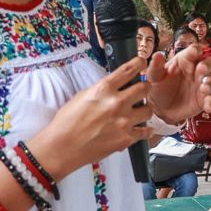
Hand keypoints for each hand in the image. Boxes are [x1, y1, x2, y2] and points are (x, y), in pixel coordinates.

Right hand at [32, 57, 151, 178]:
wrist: (62, 147)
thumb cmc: (66, 123)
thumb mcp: (82, 97)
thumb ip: (102, 90)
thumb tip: (115, 86)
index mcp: (103, 89)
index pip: (128, 70)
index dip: (139, 63)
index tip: (141, 63)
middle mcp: (116, 103)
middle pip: (144, 88)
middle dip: (144, 87)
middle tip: (142, 90)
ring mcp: (123, 121)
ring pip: (149, 109)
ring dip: (145, 109)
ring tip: (140, 111)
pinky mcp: (126, 138)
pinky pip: (145, 131)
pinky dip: (145, 130)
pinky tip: (141, 128)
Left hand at [145, 45, 210, 122]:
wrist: (160, 108)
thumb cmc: (159, 88)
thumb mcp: (154, 76)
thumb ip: (156, 66)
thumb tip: (157, 55)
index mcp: (185, 61)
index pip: (193, 51)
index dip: (195, 50)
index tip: (195, 52)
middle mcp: (196, 71)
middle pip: (208, 63)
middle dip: (208, 65)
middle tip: (202, 68)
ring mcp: (202, 85)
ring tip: (204, 87)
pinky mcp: (204, 99)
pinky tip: (207, 106)